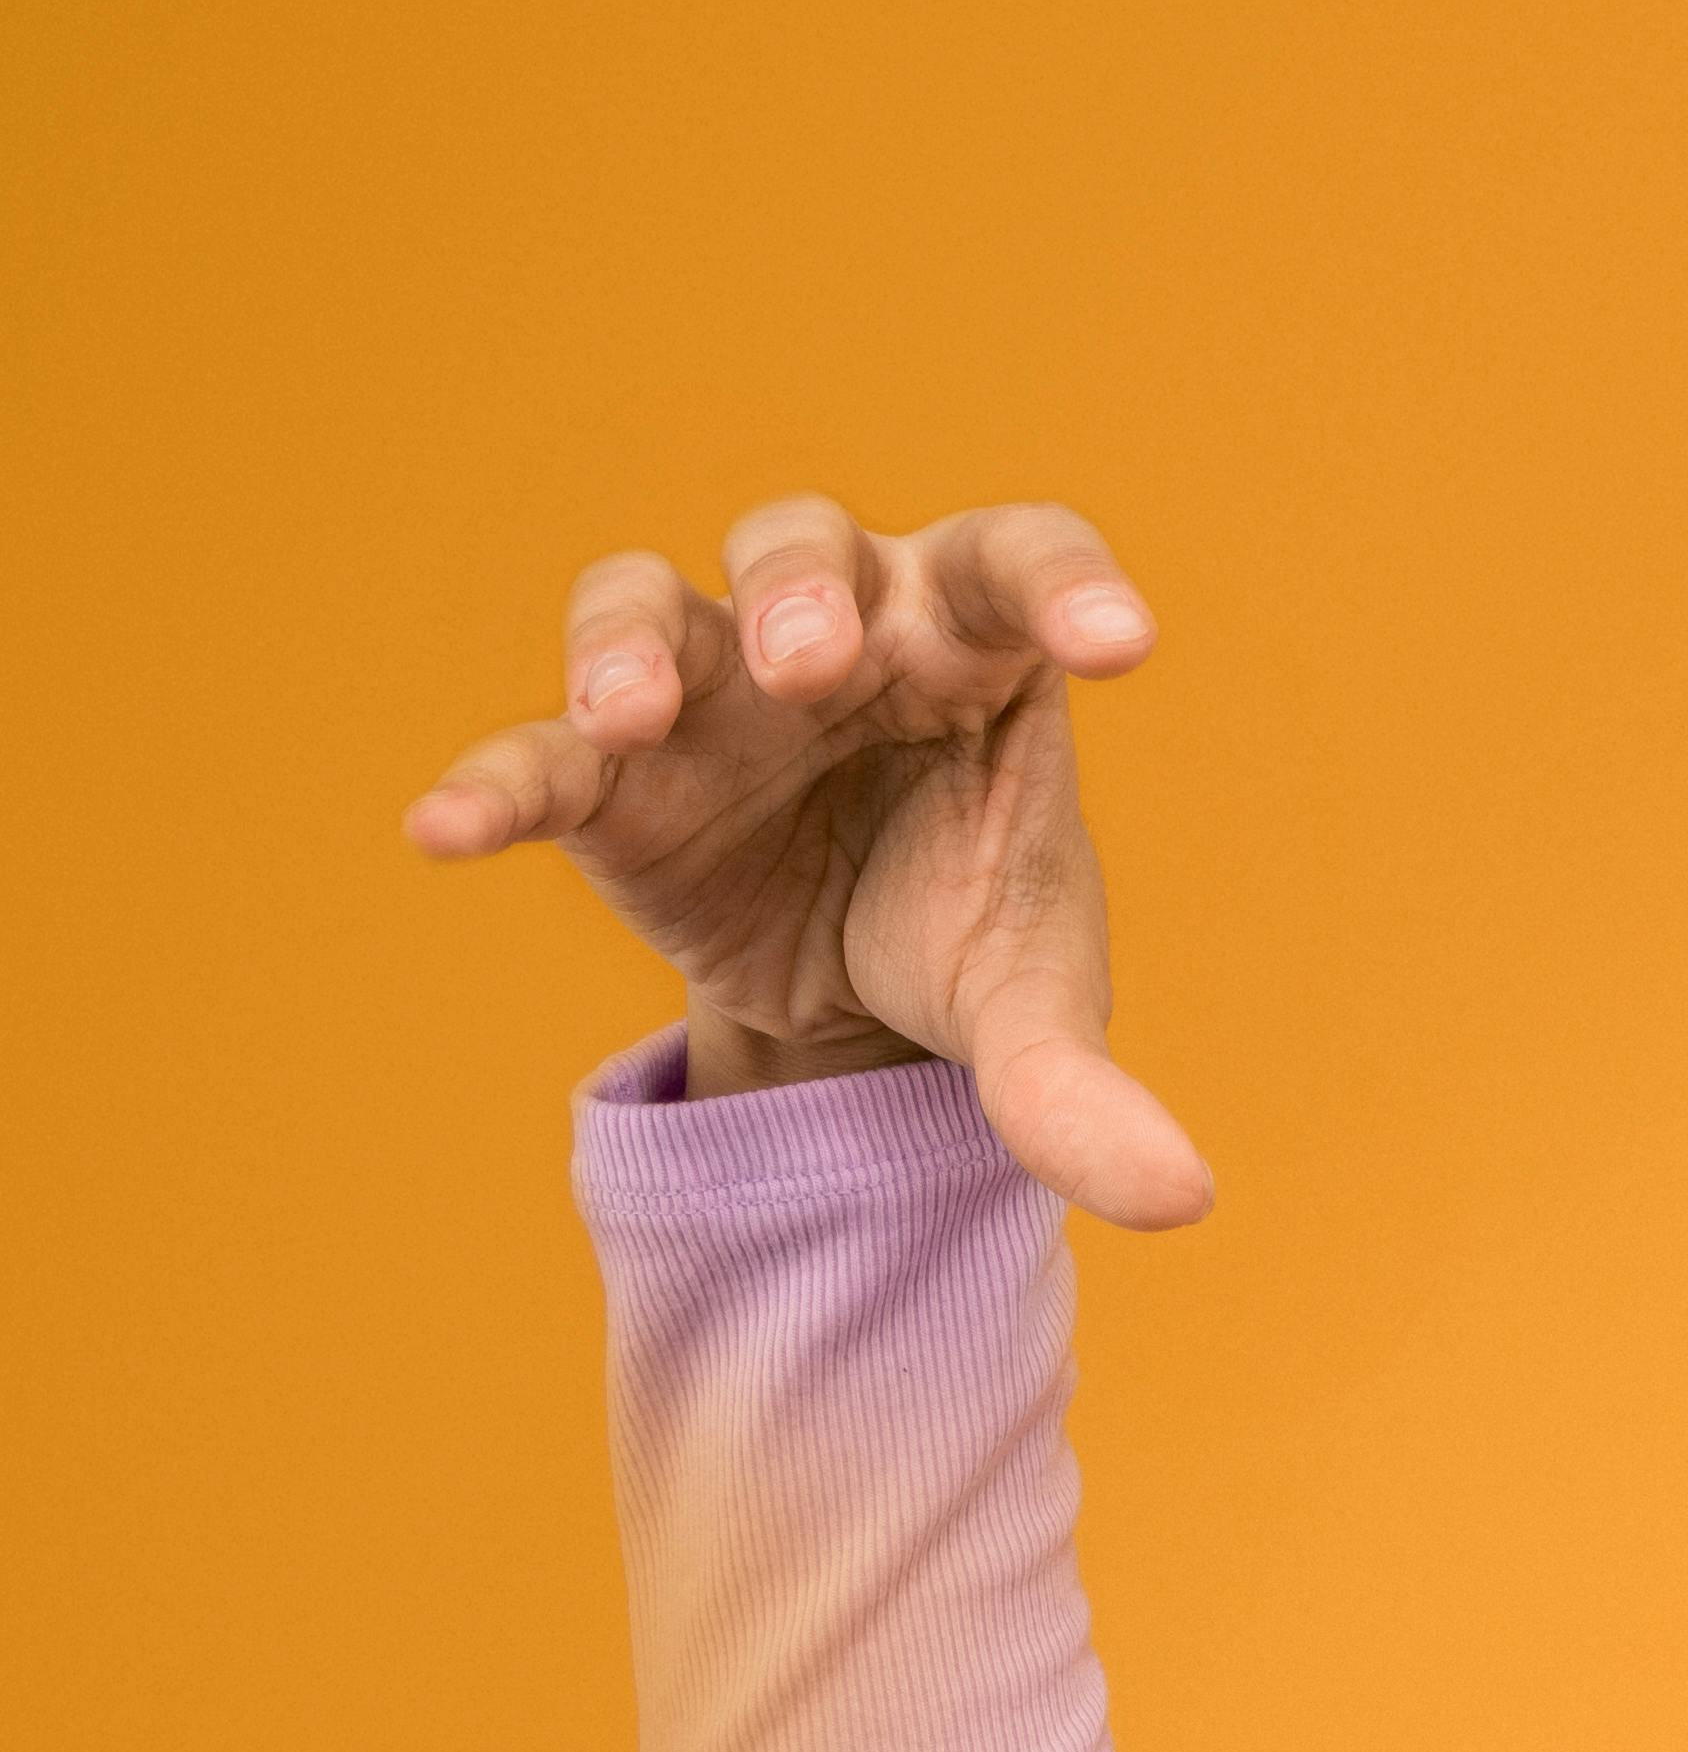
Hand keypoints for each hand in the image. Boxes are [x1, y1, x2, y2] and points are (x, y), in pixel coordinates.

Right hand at [400, 491, 1204, 1222]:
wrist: (843, 1000)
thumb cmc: (961, 929)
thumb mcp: (1028, 1007)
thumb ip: (1084, 1090)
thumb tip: (1179, 1204)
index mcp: (975, 649)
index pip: (1020, 564)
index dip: (1064, 581)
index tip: (1118, 643)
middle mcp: (840, 631)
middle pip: (809, 547)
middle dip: (805, 592)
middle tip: (817, 668)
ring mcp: (709, 687)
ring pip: (651, 599)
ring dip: (632, 644)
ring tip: (628, 717)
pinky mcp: (609, 776)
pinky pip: (538, 757)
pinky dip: (492, 783)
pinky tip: (445, 833)